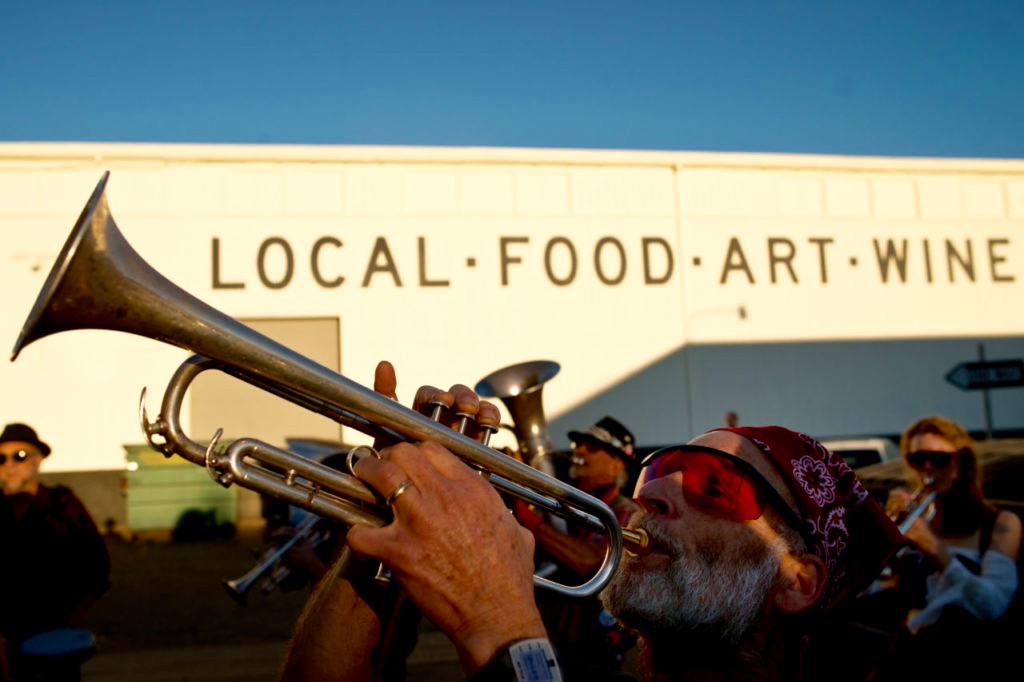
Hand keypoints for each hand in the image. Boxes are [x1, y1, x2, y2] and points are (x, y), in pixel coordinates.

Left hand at [348, 367, 544, 671]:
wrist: (498, 616)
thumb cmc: (510, 580)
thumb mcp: (517, 533)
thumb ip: (504, 515)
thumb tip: (506, 517)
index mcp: (473, 488)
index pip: (433, 447)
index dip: (416, 452)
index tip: (408, 462)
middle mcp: (445, 496)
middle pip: (404, 452)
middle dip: (388, 458)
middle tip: (381, 470)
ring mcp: (419, 521)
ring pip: (381, 474)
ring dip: (367, 476)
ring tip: (361, 481)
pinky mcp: (399, 551)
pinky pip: (361, 531)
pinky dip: (356, 535)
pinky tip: (361, 539)